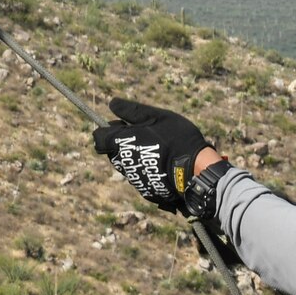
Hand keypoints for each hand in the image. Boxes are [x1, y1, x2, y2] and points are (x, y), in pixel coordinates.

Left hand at [93, 98, 210, 212]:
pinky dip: (147, 171)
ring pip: (126, 166)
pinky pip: (141, 178)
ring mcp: (134, 179)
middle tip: (144, 138)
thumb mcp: (156, 116)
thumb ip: (132, 110)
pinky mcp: (146, 190)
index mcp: (121, 143)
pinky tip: (163, 166)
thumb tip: (112, 104)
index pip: (99, 138)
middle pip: (112, 152)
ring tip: (156, 152)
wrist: (196, 170)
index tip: (123, 126)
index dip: (107, 130)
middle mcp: (123, 163)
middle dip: (122, 145)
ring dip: (135, 158)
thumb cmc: (177, 138)